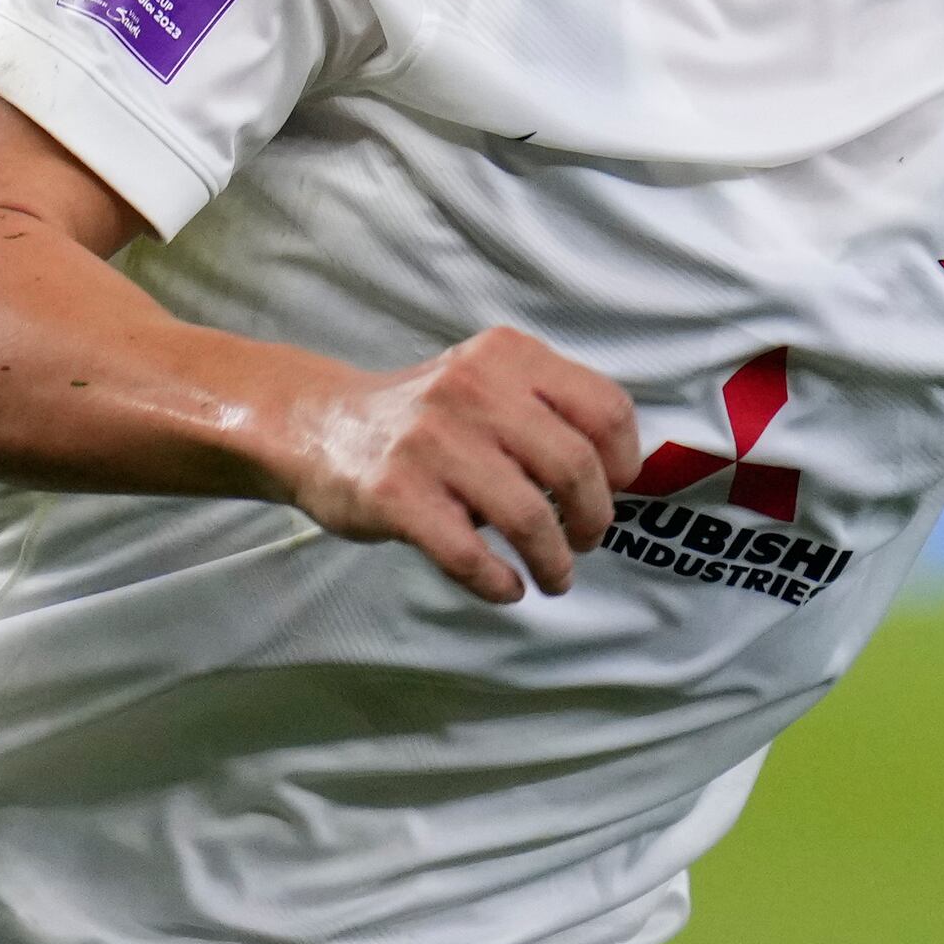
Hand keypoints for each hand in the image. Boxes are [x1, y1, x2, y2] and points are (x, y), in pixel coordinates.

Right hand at [264, 324, 641, 604]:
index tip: (618, 489)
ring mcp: (432, 443)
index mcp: (509, 356)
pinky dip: (499, 581)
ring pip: (528, 517)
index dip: (624, 460)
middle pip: (574, 467)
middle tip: (587, 540)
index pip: (605, 408)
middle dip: (594, 518)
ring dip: (554, 561)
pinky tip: (507, 587)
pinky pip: (469, 554)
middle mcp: (474, 389)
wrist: (319, 426)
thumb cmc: (426, 416)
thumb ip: (547, 409)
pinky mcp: (395, 495)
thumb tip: (615, 475)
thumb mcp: (489, 380)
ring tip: (555, 576)